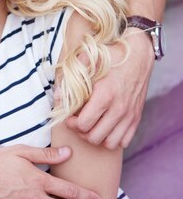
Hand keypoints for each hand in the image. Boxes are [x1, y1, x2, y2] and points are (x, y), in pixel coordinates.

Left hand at [66, 30, 153, 148]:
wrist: (140, 55)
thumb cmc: (112, 56)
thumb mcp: (90, 60)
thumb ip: (72, 78)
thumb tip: (58, 97)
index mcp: (105, 95)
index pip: (84, 124)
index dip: (72, 124)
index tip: (69, 117)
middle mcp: (119, 109)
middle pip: (94, 137)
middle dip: (81, 132)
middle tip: (77, 122)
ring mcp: (129, 115)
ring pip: (109, 143)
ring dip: (97, 137)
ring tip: (91, 126)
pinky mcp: (137, 117)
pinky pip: (124, 141)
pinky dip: (113, 138)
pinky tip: (105, 126)